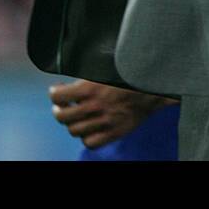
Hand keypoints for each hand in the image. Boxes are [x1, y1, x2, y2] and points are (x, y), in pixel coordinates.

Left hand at [49, 80, 175, 149]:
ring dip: (71, 124)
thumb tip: (75, 73)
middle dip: (59, 111)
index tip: (57, 90)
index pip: (58, 96)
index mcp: (90, 88)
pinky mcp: (113, 132)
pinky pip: (90, 142)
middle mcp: (93, 106)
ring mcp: (103, 122)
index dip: (54, 93)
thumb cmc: (131, 73)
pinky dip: (86, 138)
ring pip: (73, 130)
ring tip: (74, 118)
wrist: (154, 87)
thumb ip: (89, 73)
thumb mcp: (107, 66)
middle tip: (62, 107)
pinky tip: (88, 130)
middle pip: (62, 116)